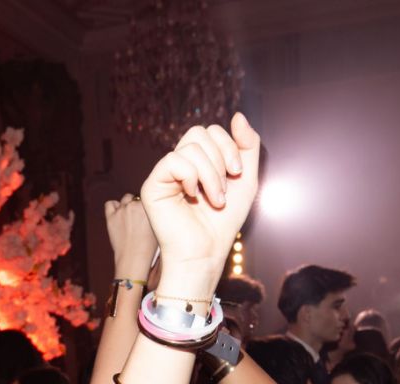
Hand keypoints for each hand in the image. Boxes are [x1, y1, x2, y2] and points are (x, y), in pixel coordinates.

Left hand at [105, 194, 157, 276]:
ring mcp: (122, 210)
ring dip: (127, 205)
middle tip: (138, 218)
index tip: (146, 213)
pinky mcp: (111, 217)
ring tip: (129, 218)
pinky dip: (113, 207)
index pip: (147, 196)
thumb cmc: (149, 247)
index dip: (146, 205)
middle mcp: (135, 205)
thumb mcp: (159, 226)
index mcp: (149, 205)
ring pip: (125, 198)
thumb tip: (152, 208)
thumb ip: (155, 213)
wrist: (134, 259)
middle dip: (137, 205)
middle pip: (136, 197)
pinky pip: (110, 204)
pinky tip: (118, 215)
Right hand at [140, 114, 261, 279]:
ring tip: (213, 200)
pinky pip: (173, 160)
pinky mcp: (153, 184)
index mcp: (199, 161)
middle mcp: (180, 163)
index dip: (229, 146)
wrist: (207, 252)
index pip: (212, 131)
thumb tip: (238, 115)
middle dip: (220, 157)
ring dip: (210, 173)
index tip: (237, 174)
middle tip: (224, 188)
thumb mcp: (245, 179)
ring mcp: (165, 173)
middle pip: (199, 131)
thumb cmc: (223, 223)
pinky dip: (191, 177)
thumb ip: (247, 147)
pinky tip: (192, 196)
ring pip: (190, 145)